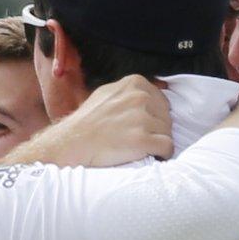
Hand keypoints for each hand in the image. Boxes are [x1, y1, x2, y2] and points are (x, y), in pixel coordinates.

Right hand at [47, 75, 173, 166]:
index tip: (143, 126)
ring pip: (168, 132)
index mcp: (134, 83)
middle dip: (157, 130)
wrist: (71, 144)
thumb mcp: (107, 94)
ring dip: (158, 143)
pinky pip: (167, 147)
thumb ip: (129, 92)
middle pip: (166, 117)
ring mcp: (141, 118)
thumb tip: (149, 95)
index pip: (161, 101)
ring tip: (141, 149)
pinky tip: (152, 156)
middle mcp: (140, 97)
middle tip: (140, 140)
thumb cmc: (86, 123)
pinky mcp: (142, 140)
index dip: (154, 117)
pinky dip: (163, 154)